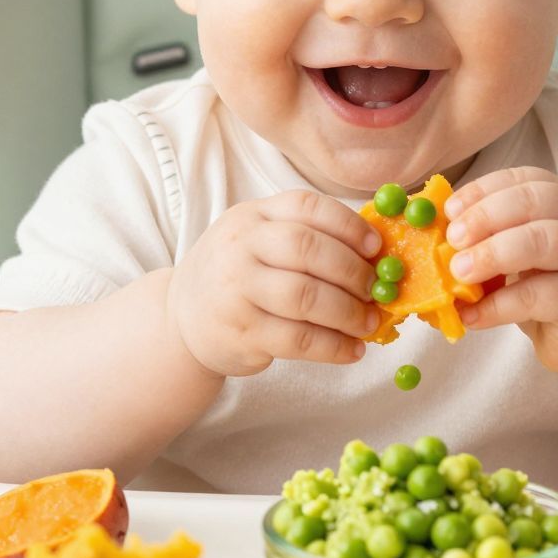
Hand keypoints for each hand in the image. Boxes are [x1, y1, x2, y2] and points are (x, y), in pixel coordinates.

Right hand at [168, 190, 382, 377]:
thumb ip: (306, 236)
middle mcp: (241, 247)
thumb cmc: (235, 275)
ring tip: (368, 322)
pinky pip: (299, 340)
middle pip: (308, 249)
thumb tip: (376, 252)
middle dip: (352, 271)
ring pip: (306, 297)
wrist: (181, 318)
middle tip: (375, 290)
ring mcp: (238, 290)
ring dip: (348, 312)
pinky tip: (352, 350)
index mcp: (253, 216)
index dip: (349, 226)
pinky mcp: (242, 333)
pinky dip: (334, 347)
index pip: (307, 207)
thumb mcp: (258, 240)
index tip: (376, 247)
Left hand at [445, 166, 557, 380]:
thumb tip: (438, 237)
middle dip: (484, 218)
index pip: (524, 180)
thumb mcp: (530, 255)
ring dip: (492, 255)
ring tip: (458, 273)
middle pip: (533, 203)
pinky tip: (473, 316)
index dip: (482, 191)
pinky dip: (498, 305)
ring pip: (540, 242)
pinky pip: (538, 295)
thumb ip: (498, 238)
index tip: (449, 211)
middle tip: (452, 240)